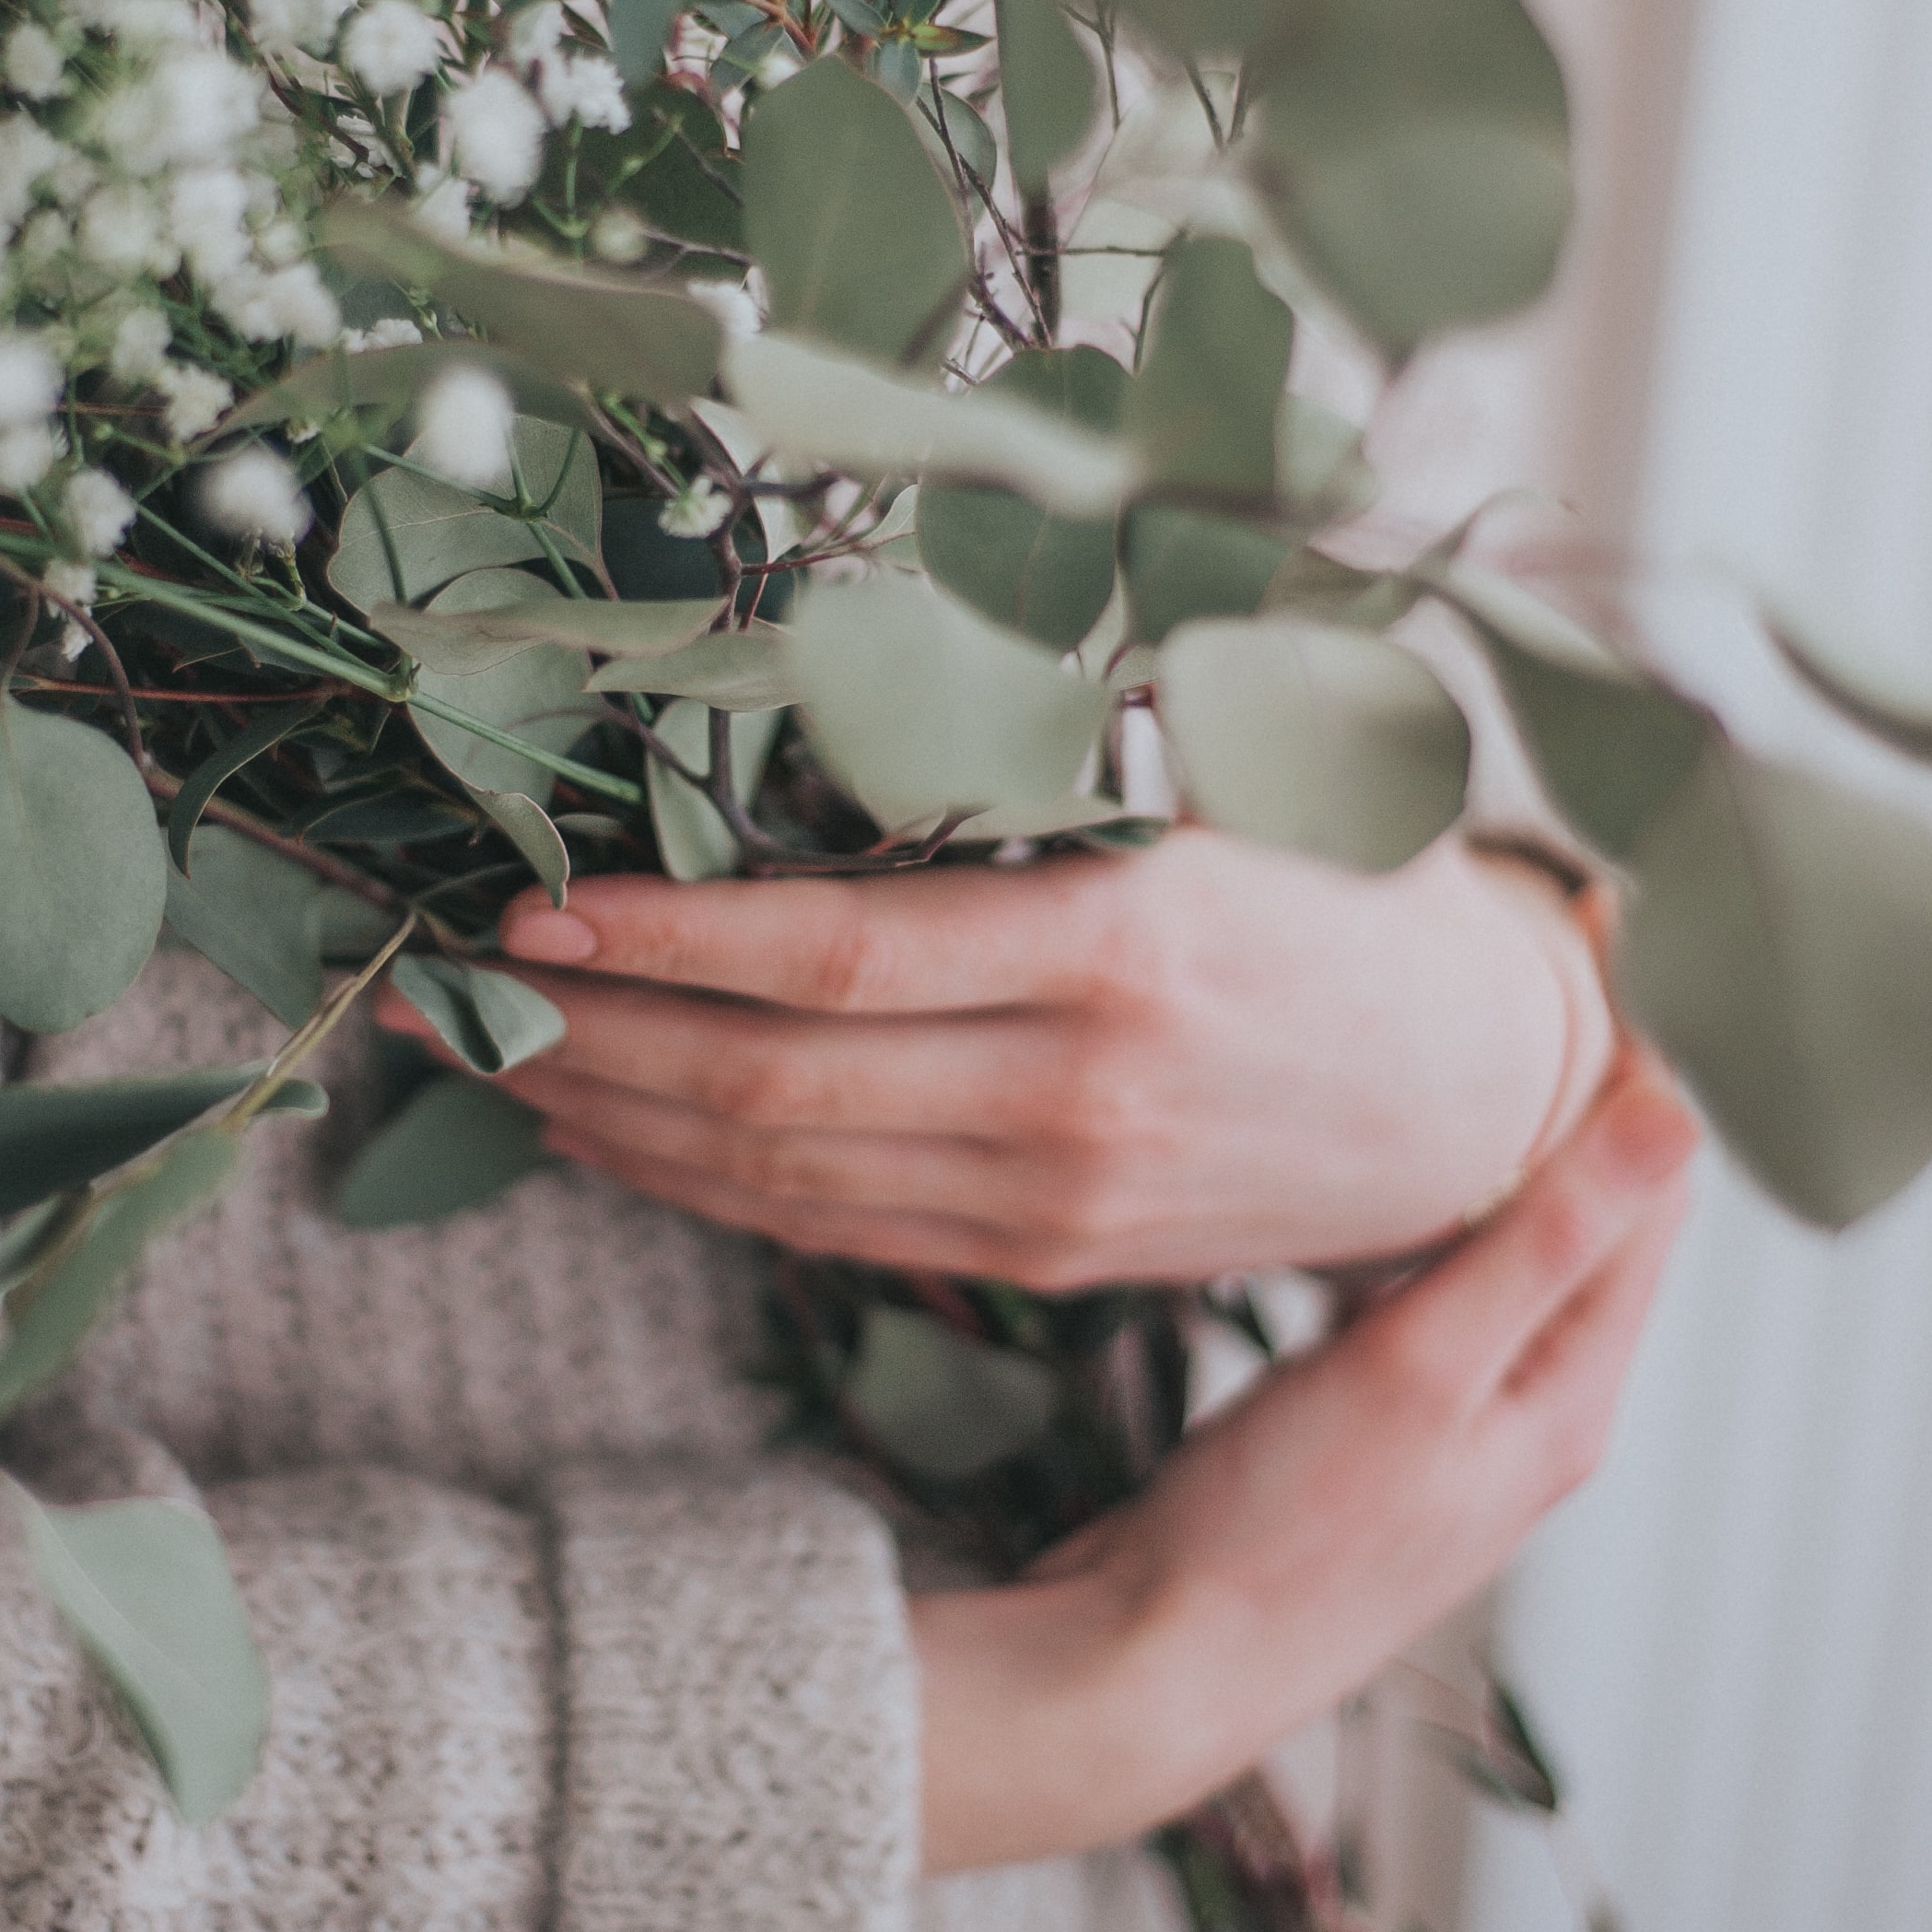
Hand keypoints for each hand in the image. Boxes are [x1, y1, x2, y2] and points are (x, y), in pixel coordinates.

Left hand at [422, 834, 1612, 1288]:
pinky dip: (702, 1190)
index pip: (835, 957)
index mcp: (1118, 942)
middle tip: (444, 992)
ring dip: (612, 1128)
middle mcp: (1076, 1092)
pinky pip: (833, 1233)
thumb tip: (843, 671)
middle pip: (769, 1091)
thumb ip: (1047, 750)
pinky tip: (614, 1138)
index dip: (666, 942)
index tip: (535, 909)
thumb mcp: (1231, 776)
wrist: (1487, 1093)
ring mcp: (1058, 1200)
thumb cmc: (1349, 892)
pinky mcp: (1053, 1259)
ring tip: (488, 1060)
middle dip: (583, 1045)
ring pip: (778, 1180)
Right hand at [911, 1055, 1698, 1871]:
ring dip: (1488, 1167)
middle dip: (1567, 1107)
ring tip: (1448, 1054)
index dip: (1639, 1079)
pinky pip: (1428, 1301)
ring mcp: (1454, 1435)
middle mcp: (1532, 1419)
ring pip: (1501, 1263)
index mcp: (1570, 1401)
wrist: (1160, 1667)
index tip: (1604, 957)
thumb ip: (1546, 1240)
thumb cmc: (1285, 1531)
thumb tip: (1675, 1114)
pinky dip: (1416, 1229)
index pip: (1653, 1206)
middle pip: (1586, 1230)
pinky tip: (1362, 1190)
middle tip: (1521, 977)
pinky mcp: (1378, 1441)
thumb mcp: (1420, 1367)